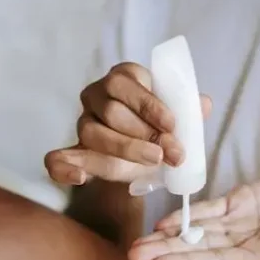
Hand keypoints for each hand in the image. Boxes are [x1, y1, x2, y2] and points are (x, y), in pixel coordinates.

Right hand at [45, 62, 211, 185]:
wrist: (146, 156)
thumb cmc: (160, 129)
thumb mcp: (176, 116)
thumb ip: (187, 109)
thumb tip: (202, 104)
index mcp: (120, 79)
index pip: (124, 84)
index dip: (149, 104)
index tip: (172, 125)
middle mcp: (95, 97)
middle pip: (110, 111)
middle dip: (143, 133)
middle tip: (170, 151)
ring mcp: (82, 125)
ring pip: (92, 134)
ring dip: (125, 149)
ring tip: (154, 160)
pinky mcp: (73, 154)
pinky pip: (57, 160)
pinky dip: (66, 170)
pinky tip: (81, 179)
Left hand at [129, 169, 259, 259]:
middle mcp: (247, 245)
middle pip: (200, 252)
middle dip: (166, 255)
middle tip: (132, 259)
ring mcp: (241, 225)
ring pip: (197, 234)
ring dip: (166, 240)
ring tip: (135, 246)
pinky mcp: (240, 203)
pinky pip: (208, 211)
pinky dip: (185, 216)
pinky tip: (161, 223)